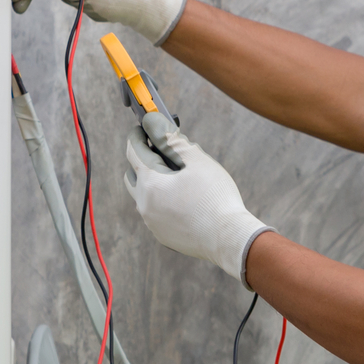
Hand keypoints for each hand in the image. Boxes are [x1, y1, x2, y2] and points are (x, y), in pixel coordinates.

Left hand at [122, 125, 271, 283]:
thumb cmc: (215, 198)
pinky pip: (155, 212)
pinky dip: (162, 199)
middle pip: (133, 174)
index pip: (133, 151)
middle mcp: (144, 205)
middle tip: (162, 148)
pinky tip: (183, 196)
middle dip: (143, 158)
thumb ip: (173, 140)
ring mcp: (152, 223)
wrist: (229, 239)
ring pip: (144, 195)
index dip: (138, 134)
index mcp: (150, 184)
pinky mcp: (163, 235)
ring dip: (153, 180)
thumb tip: (153, 123)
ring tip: (176, 173)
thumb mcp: (197, 161)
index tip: (145, 125)